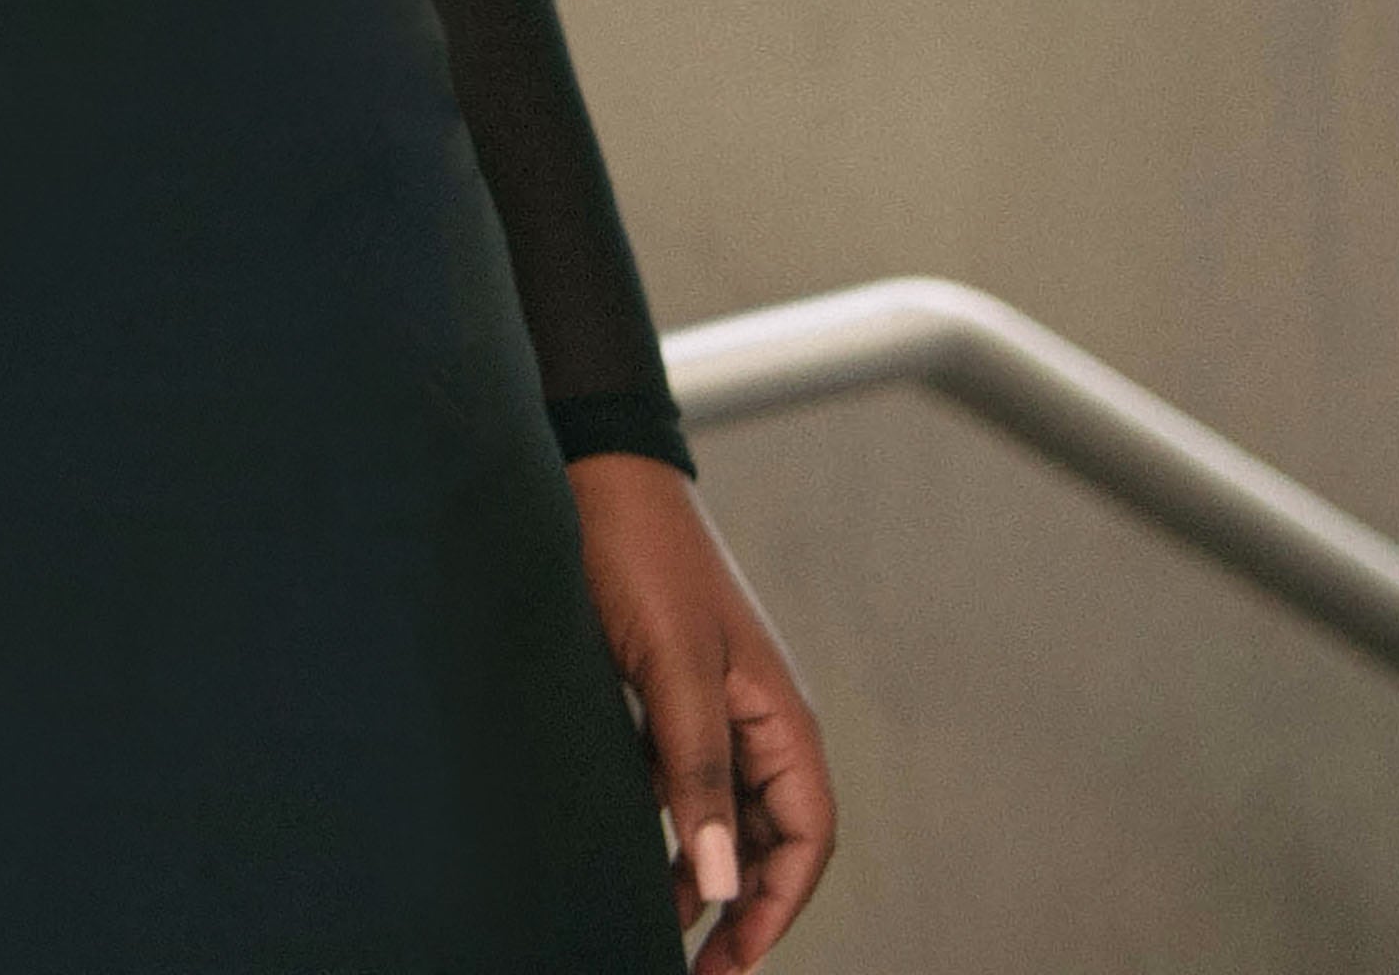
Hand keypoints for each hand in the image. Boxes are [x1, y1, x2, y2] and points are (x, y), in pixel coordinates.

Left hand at [568, 452, 833, 969]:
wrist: (592, 474)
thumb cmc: (641, 559)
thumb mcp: (672, 671)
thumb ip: (695, 772)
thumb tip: (721, 879)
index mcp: (782, 716)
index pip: (806, 837)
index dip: (777, 906)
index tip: (733, 961)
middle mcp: (755, 719)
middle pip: (769, 837)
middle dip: (741, 905)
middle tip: (695, 967)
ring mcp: (709, 707)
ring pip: (719, 813)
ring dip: (698, 871)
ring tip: (653, 927)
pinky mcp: (660, 693)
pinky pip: (675, 780)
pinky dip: (661, 826)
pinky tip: (624, 856)